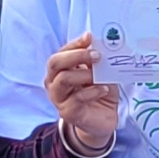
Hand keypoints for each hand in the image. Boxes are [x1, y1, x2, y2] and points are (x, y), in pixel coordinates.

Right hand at [47, 33, 121, 155]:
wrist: (103, 120)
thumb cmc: (99, 93)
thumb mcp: (101, 73)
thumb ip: (97, 61)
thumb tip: (100, 46)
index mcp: (60, 70)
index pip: (61, 52)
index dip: (74, 44)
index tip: (89, 37)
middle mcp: (54, 82)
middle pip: (55, 63)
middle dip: (76, 56)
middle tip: (96, 56)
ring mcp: (58, 98)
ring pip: (63, 80)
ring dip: (84, 74)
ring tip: (100, 77)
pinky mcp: (67, 112)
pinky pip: (76, 98)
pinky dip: (92, 92)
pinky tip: (104, 90)